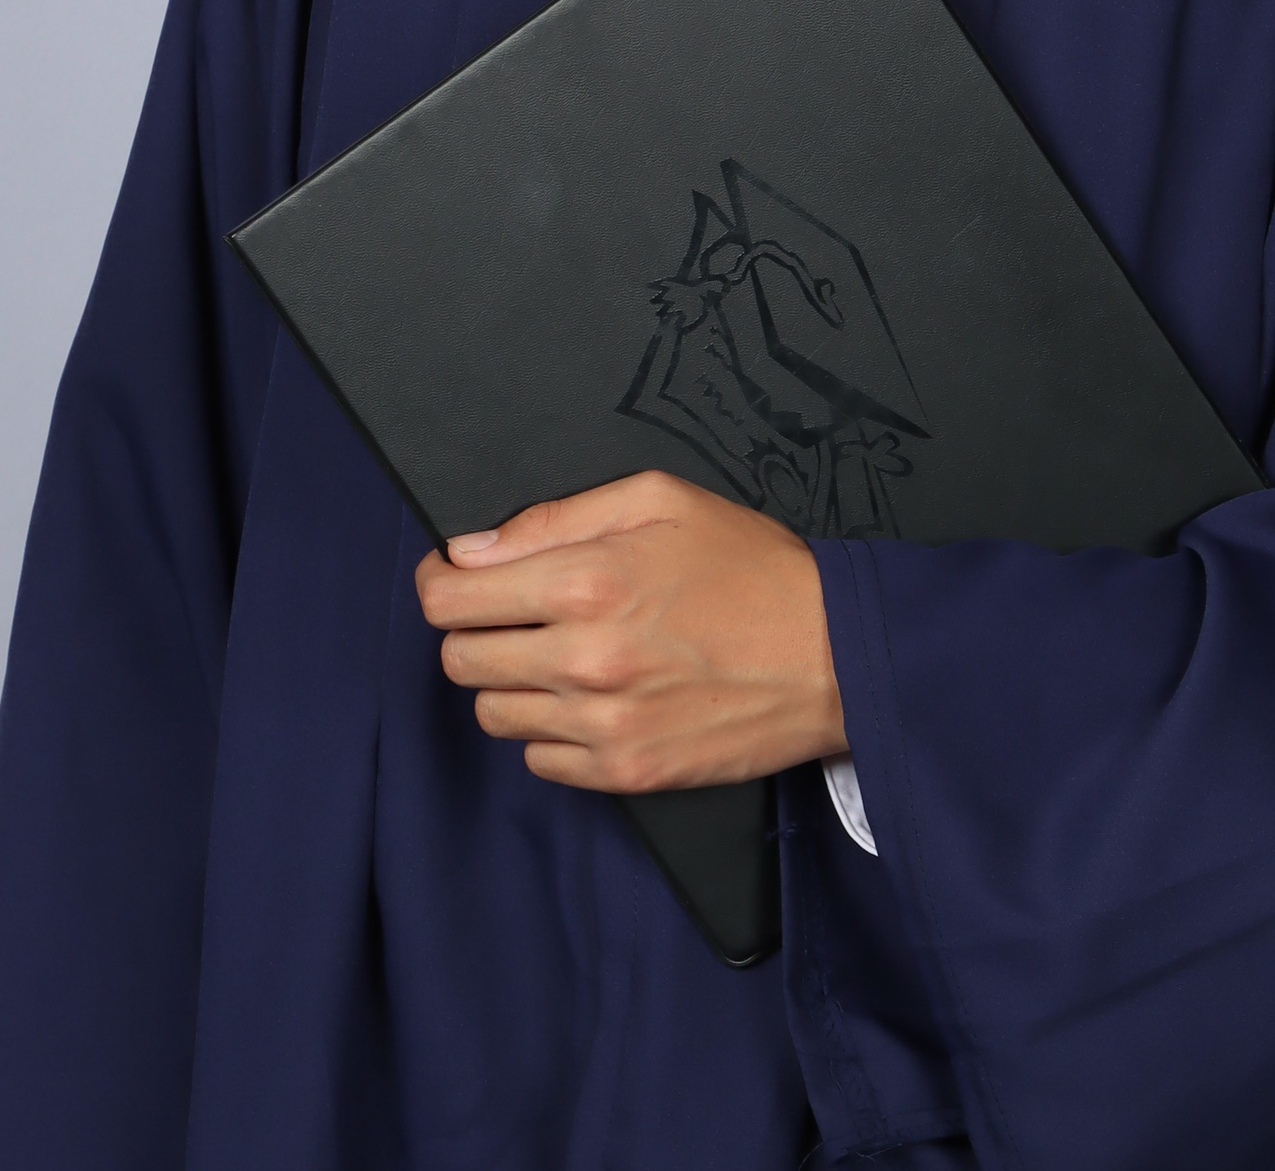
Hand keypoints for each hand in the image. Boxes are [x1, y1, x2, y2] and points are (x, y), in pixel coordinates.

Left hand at [414, 470, 848, 793]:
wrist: (831, 654)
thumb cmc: (752, 567)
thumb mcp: (659, 500)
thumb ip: (556, 517)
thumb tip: (473, 549)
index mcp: (586, 581)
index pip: (451, 598)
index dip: (443, 582)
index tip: (458, 577)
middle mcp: (583, 659)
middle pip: (459, 659)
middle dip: (474, 630)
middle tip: (517, 612)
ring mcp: (602, 726)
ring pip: (493, 713)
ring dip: (512, 681)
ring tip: (562, 653)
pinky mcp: (625, 774)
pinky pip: (539, 760)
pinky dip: (550, 729)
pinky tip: (592, 697)